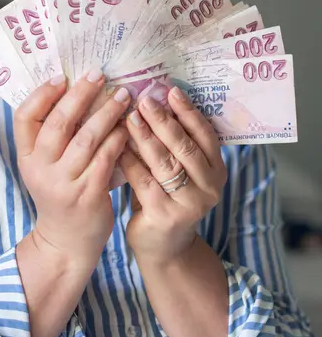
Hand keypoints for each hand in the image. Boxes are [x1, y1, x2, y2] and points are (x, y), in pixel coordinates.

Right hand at [14, 70, 129, 273]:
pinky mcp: (88, 194)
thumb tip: (77, 89)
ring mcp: (63, 183)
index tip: (62, 77)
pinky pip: (106, 157)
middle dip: (80, 94)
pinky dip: (118, 138)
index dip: (42, 94)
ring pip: (86, 137)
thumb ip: (53, 136)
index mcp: (26, 157)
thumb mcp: (45, 166)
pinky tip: (128, 125)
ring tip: (122, 95)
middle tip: (99, 75)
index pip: (23, 118)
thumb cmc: (59, 193)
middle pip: (58, 122)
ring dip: (106, 112)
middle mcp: (40, 168)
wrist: (66, 241)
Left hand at [119, 86, 226, 264]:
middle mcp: (209, 187)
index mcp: (217, 169)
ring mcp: (189, 204)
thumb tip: (157, 99)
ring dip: (145, 137)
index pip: (206, 134)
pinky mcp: (165, 216)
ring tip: (129, 117)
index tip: (171, 90)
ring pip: (164, 163)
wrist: (164, 246)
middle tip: (144, 100)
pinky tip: (118, 145)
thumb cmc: (169, 196)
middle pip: (184, 147)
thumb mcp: (181, 170)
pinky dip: (130, 161)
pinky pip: (144, 181)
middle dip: (163, 121)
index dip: (188, 112)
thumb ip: (175, 142)